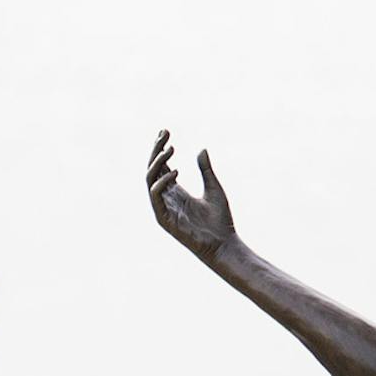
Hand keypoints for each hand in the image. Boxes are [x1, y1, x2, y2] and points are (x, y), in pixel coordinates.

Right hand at [147, 129, 233, 257]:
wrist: (224, 244)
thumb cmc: (220, 220)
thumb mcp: (214, 188)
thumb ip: (205, 170)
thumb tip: (202, 149)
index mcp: (176, 191)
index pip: (162, 166)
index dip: (161, 149)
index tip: (165, 131)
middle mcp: (167, 198)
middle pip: (154, 170)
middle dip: (157, 151)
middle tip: (165, 134)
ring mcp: (164, 208)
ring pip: (151, 180)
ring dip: (158, 163)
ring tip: (171, 148)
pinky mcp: (165, 219)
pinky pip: (156, 197)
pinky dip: (162, 183)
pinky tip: (175, 171)